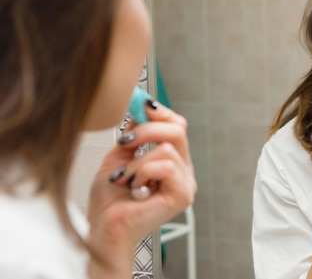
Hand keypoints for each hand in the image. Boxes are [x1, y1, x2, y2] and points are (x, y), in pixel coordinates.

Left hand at [86, 101, 195, 275]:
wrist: (102, 228)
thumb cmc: (109, 200)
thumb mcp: (120, 155)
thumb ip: (134, 133)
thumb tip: (142, 106)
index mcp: (172, 161)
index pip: (178, 126)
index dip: (161, 113)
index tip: (140, 106)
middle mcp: (183, 171)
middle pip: (178, 129)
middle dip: (147, 130)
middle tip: (125, 143)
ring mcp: (186, 183)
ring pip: (168, 148)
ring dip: (137, 161)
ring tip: (124, 178)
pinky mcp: (182, 194)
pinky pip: (166, 166)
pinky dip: (143, 172)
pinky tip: (134, 187)